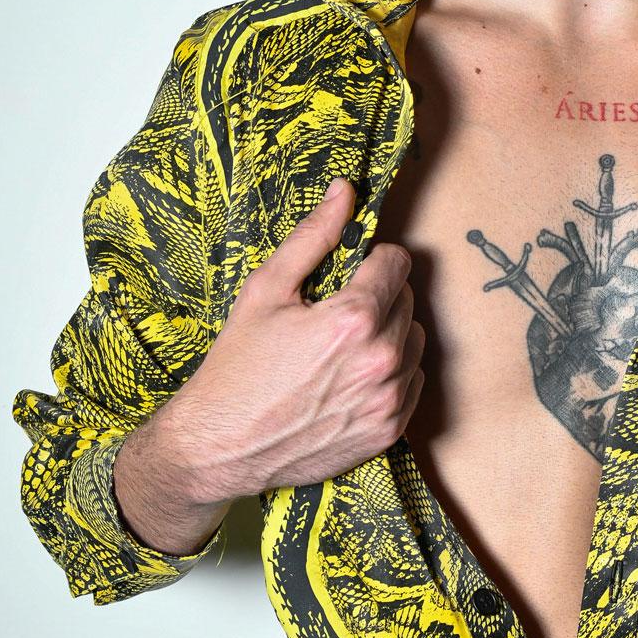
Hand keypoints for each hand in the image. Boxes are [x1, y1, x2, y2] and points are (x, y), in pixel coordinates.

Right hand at [163, 177, 425, 502]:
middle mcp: (381, 359)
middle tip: (334, 314)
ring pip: (415, 341)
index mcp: (354, 319)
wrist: (222, 446)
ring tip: (342, 347)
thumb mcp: (266, 290)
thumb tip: (344, 191)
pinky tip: (351, 377)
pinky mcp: (389, 430)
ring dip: (389, 335)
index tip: (349, 273)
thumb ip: (312, 237)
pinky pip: (413, 383)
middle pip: (407, 300)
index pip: (397, 263)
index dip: (372, 261)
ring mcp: (389, 399)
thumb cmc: (237, 366)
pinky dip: (392, 374)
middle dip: (378, 297)